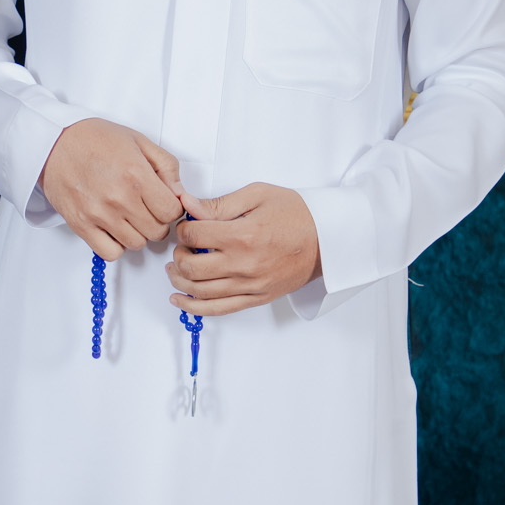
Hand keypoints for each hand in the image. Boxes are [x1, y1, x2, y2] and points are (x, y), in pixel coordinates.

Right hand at [41, 118, 181, 259]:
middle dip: (157, 221)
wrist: (54, 142)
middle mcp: (119, 198)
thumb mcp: (138, 141)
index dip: (171, 208)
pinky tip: (113, 229)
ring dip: (137, 233)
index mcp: (136, 175)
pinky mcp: (81, 225)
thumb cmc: (94, 138)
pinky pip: (110, 253)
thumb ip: (166, 167)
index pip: (172, 211)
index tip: (163, 202)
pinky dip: (116, 245)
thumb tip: (180, 193)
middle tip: (146, 208)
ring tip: (128, 216)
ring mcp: (99, 214)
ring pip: (136, 244)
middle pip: (157, 231)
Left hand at [166, 184, 320, 314]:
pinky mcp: (256, 298)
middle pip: (191, 266)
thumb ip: (219, 203)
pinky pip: (218, 309)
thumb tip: (187, 204)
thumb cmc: (297, 213)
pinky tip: (179, 299)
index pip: (194, 235)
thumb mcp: (258, 195)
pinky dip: (193, 307)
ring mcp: (250, 285)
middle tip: (183, 245)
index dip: (183, 228)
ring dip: (180, 279)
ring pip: (200, 290)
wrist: (329, 239)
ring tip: (176, 268)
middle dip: (178, 254)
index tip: (187, 225)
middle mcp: (244, 264)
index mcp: (243, 235)